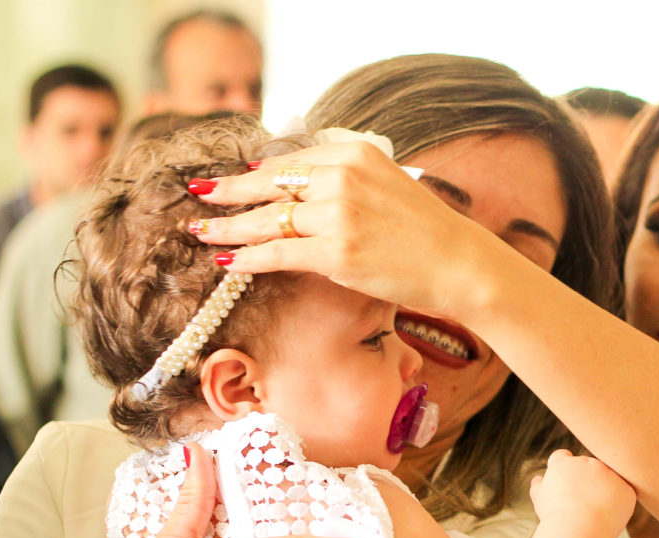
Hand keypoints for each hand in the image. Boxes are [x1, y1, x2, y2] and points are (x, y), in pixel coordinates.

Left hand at [185, 142, 507, 321]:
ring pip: (266, 219)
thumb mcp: (386, 185)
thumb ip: (345, 179)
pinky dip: (247, 257)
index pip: (290, 161)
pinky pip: (277, 253)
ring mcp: (338, 214)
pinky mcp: (337, 252)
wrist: (460, 264)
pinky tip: (228, 261)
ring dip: (227, 226)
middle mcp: (342, 177)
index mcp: (354, 153)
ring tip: (201, 231)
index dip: (256, 172)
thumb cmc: (426, 233)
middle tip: (198, 195)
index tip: (234, 180)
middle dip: (228, 191)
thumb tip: (298, 188)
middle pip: (269, 184)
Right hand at [529, 449, 635, 535]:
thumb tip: (538, 480)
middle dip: (587, 481)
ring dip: (605, 490)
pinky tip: (608, 517)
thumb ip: (539, 487)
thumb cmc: (555, 519)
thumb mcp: (540, 501)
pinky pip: (624, 494)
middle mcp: (586, 462)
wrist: (578, 530)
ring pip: (609, 478)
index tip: (566, 486)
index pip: (562, 457)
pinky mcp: (625, 487)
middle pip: (588, 467)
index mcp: (563, 464)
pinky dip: (619, 504)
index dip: (564, 471)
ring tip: (594, 513)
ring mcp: (608, 473)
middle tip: (582, 505)